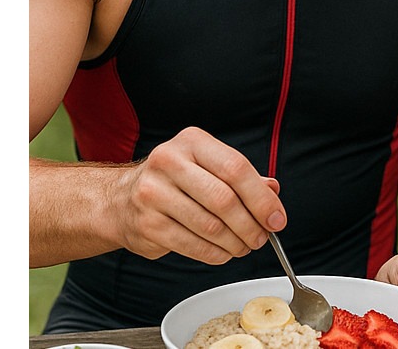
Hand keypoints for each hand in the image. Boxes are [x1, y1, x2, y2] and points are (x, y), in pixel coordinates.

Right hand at [112, 126, 284, 263]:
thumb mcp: (207, 166)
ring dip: (235, 243)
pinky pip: (192, 245)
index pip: (236, 168)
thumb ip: (241, 177)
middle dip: (250, 225)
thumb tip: (273, 191)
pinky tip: (223, 253)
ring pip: (210, 226)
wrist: (120, 200)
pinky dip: (215, 254)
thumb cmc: (174, 182)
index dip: (261, 198)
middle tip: (261, 238)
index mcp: (192, 142)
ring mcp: (153, 193)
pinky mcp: (147, 223)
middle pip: (224, 199)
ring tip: (244, 247)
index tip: (277, 219)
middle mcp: (169, 162)